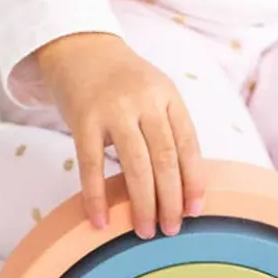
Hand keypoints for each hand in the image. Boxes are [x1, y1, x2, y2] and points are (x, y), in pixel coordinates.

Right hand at [35, 32, 205, 238]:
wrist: (81, 47)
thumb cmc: (123, 80)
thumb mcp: (154, 91)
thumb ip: (167, 126)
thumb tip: (182, 184)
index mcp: (167, 95)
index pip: (187, 142)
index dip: (194, 178)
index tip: (197, 210)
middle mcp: (144, 100)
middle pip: (164, 157)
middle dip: (170, 198)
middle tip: (171, 229)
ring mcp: (113, 109)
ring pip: (135, 163)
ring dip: (143, 202)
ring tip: (145, 231)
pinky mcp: (83, 119)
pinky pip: (91, 164)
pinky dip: (96, 196)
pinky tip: (100, 221)